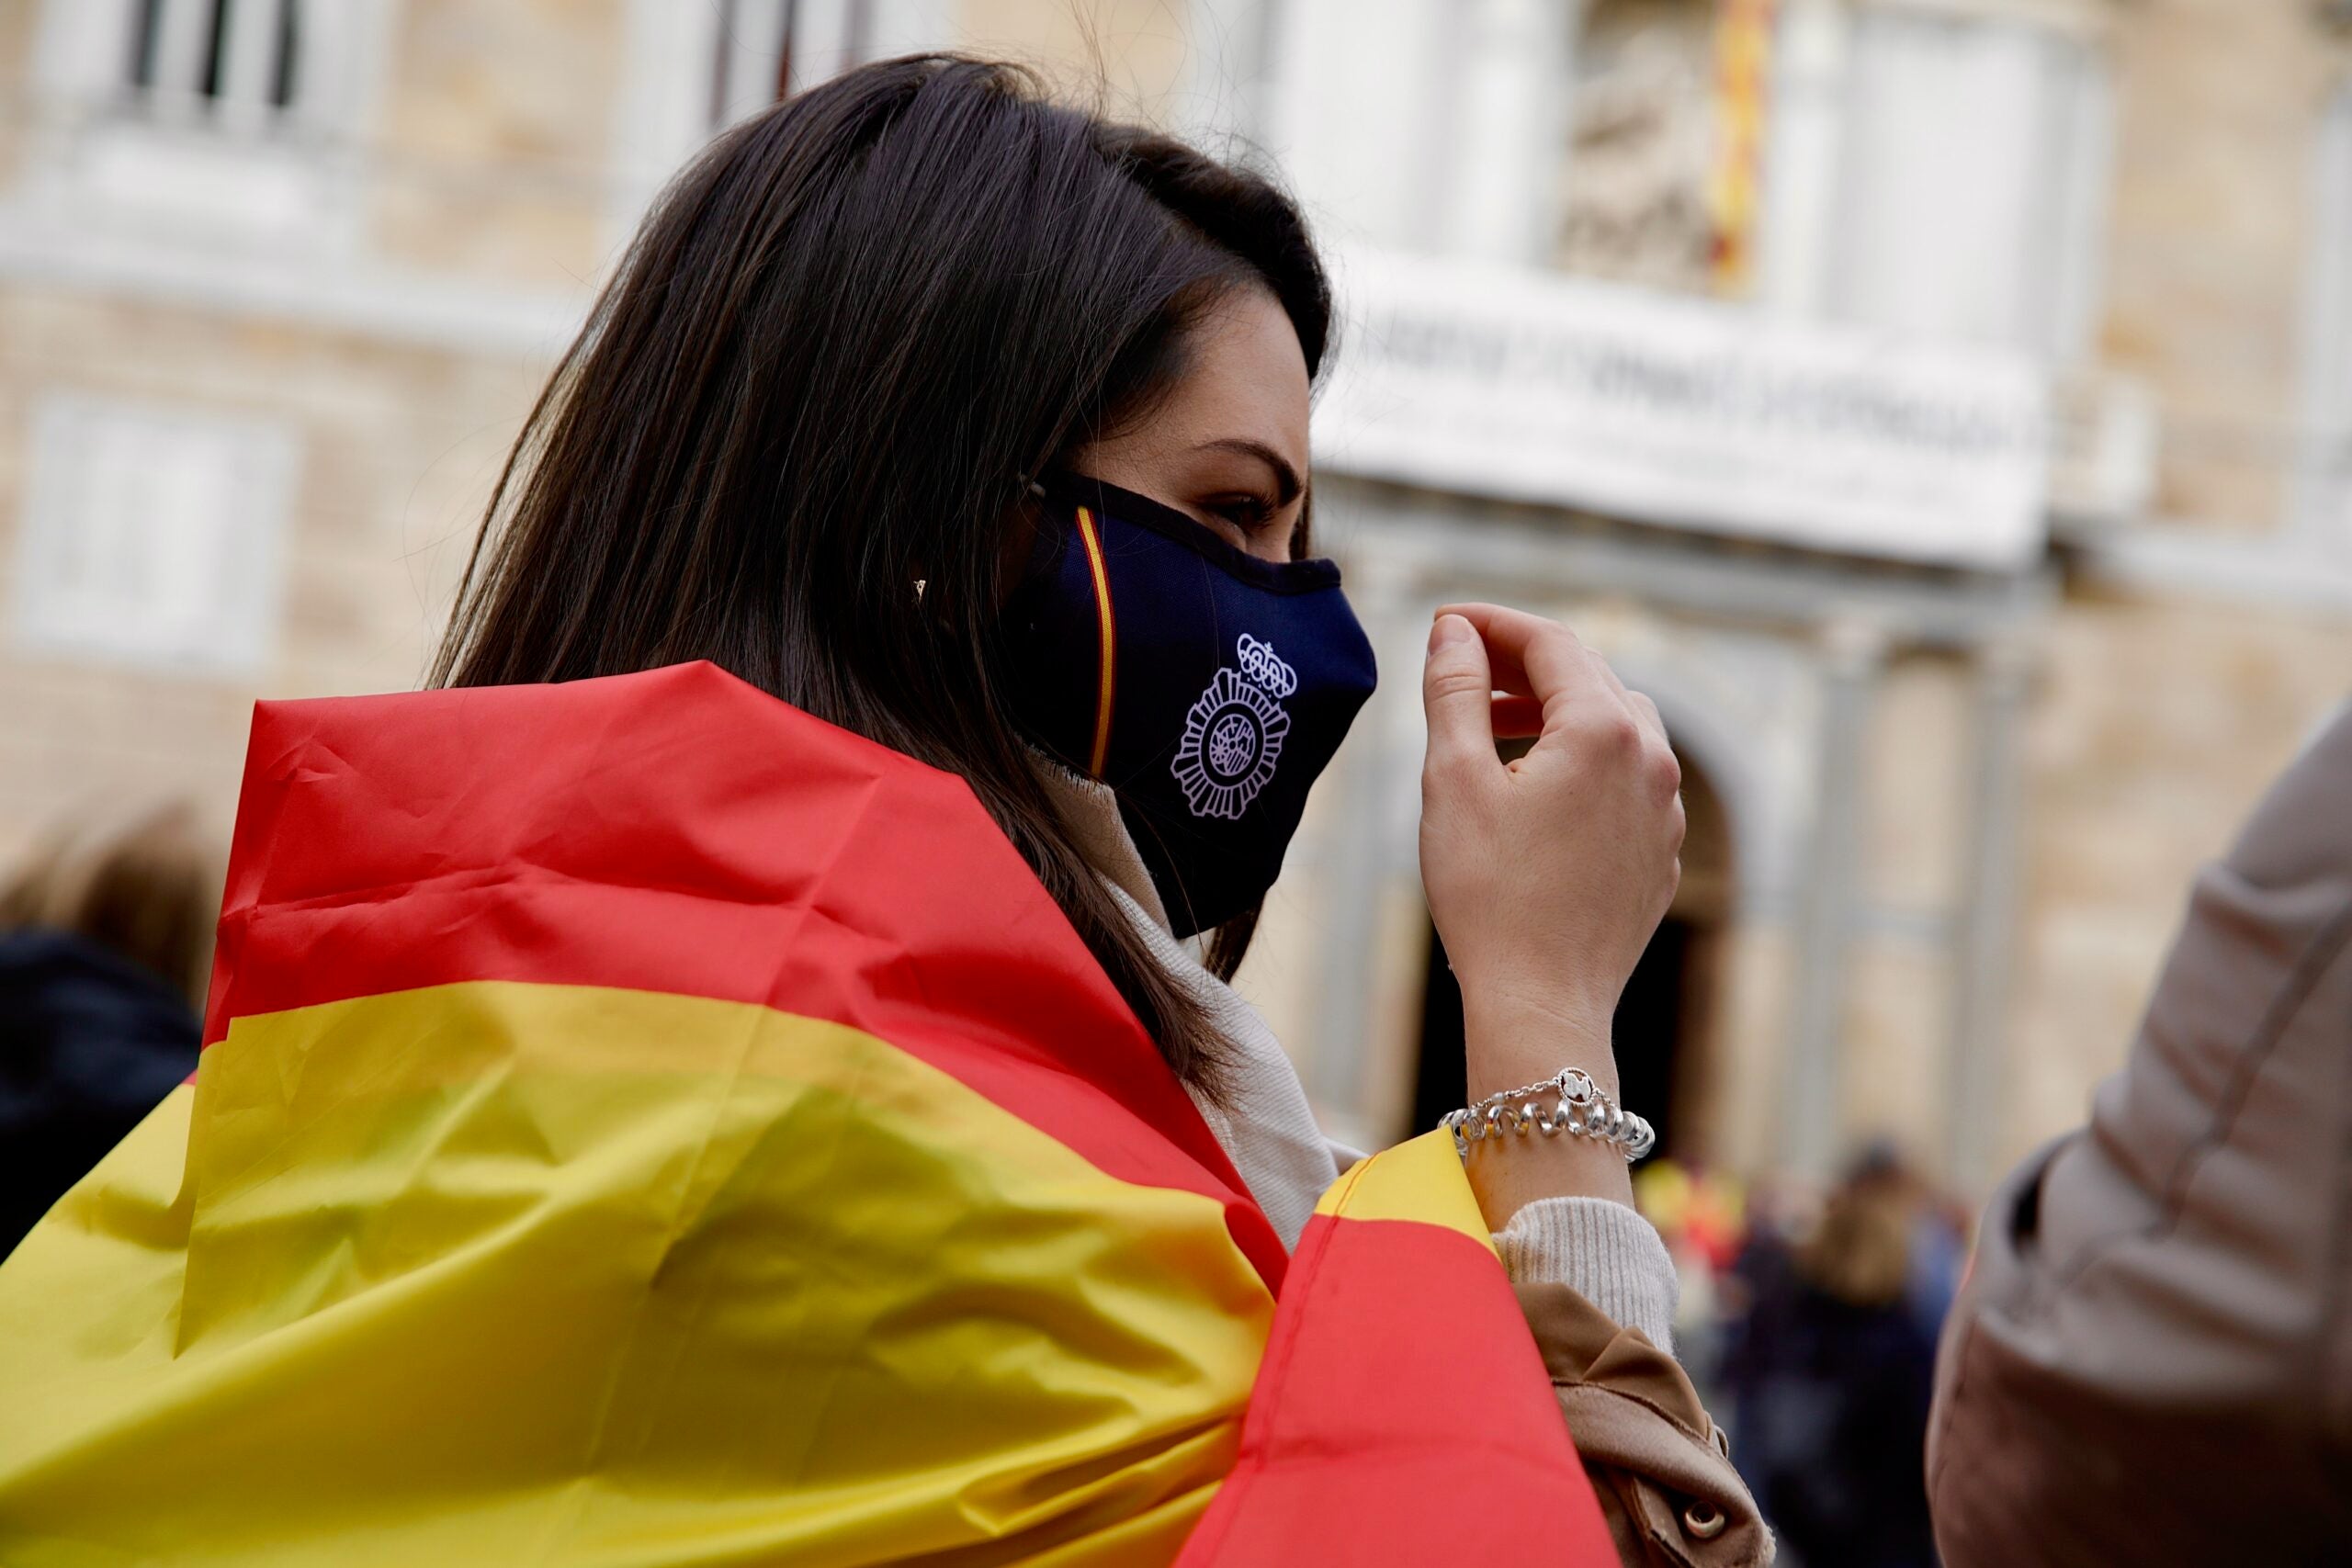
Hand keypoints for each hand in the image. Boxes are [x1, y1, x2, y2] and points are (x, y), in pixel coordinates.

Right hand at [1419, 605, 1683, 1217]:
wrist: (1540, 1003)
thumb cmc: (1489, 896)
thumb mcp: (1453, 780)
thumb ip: (1454, 690)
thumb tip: (1454, 630)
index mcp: (1604, 729)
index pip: (1549, 643)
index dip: (1492, 623)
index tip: (1445, 623)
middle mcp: (1652, 759)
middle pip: (1588, 677)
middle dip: (1522, 665)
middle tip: (1461, 671)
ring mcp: (1667, 810)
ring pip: (1616, 727)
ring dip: (1556, 713)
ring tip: (1494, 732)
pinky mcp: (1663, 854)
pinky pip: (1628, 782)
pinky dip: (1583, 764)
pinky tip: (1534, 793)